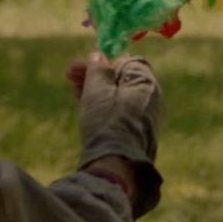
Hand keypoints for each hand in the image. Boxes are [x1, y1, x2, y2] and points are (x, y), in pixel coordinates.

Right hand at [68, 53, 163, 215]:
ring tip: (74, 91)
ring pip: (119, 95)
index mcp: (147, 83)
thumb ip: (98, 70)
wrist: (116, 166)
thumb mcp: (97, 91)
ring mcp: (147, 117)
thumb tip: (99, 55)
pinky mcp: (138, 132)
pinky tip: (86, 106)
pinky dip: (103, 105)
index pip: (127, 61)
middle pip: (121, 78)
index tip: (80, 64)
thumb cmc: (107, 123)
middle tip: (70, 76)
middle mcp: (152, 98)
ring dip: (96, 89)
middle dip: (95, 75)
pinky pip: (120, 111)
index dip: (103, 61)